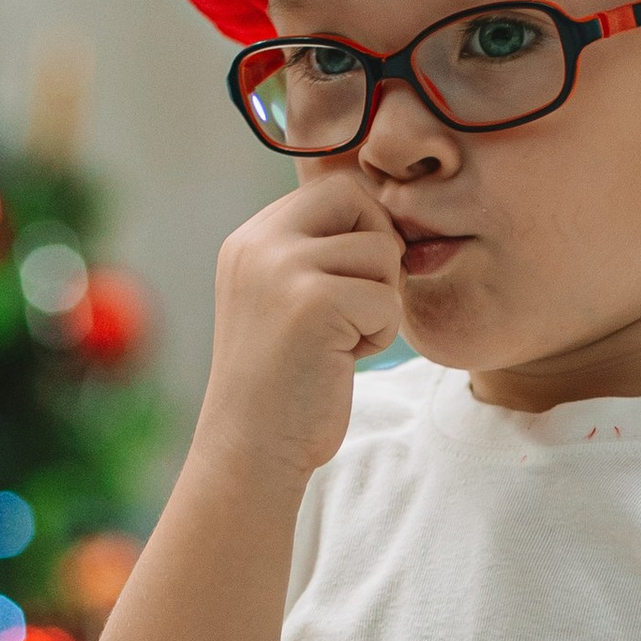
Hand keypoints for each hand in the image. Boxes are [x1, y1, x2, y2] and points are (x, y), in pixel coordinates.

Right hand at [199, 172, 404, 480]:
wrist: (250, 449)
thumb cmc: (283, 383)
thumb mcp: (287, 299)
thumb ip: (319, 253)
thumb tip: (390, 211)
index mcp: (250, 239)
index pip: (333, 190)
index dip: (363, 229)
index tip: (355, 282)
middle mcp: (259, 243)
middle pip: (355, 197)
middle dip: (378, 248)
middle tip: (363, 302)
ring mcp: (282, 269)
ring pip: (381, 250)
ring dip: (381, 300)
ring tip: (345, 339)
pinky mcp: (312, 303)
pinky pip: (387, 299)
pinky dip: (380, 334)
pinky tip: (344, 359)